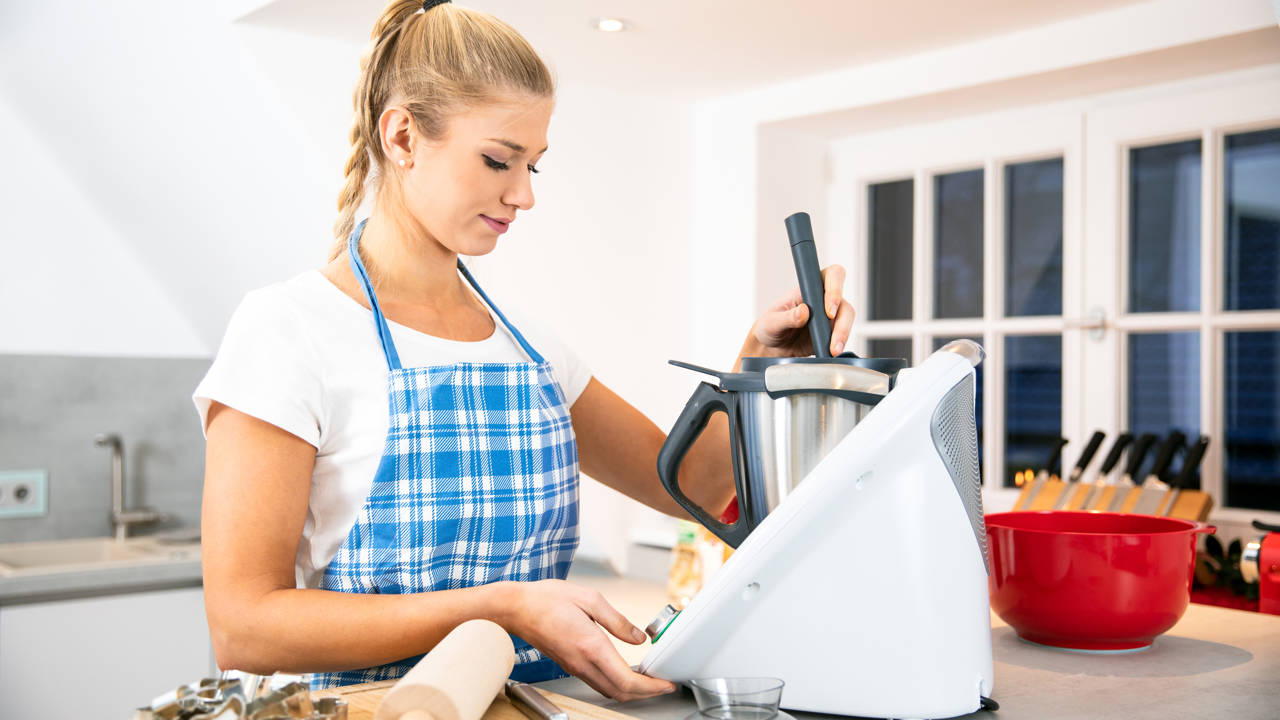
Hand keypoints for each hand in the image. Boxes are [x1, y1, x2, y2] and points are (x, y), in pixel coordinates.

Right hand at [501, 579, 676, 701]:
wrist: (515, 608)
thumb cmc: (546, 599)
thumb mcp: (589, 599)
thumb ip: (618, 621)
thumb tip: (639, 637)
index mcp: (591, 645)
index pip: (627, 680)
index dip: (651, 687)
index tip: (666, 684)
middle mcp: (582, 662)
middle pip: (620, 693)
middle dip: (646, 693)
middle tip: (662, 683)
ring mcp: (574, 667)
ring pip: (609, 691)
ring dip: (631, 690)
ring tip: (648, 678)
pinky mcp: (569, 665)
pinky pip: (598, 683)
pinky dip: (616, 683)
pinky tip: (624, 671)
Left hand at [750, 264, 853, 357]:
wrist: (771, 348)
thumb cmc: (769, 327)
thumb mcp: (771, 322)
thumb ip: (787, 317)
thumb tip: (804, 311)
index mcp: (809, 288)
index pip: (831, 277)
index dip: (835, 290)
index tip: (828, 311)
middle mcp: (823, 300)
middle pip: (843, 303)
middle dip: (842, 322)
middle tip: (834, 339)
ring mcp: (829, 317)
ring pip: (846, 320)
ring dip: (843, 336)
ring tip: (833, 351)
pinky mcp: (831, 333)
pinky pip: (842, 336)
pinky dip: (840, 344)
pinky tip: (831, 353)